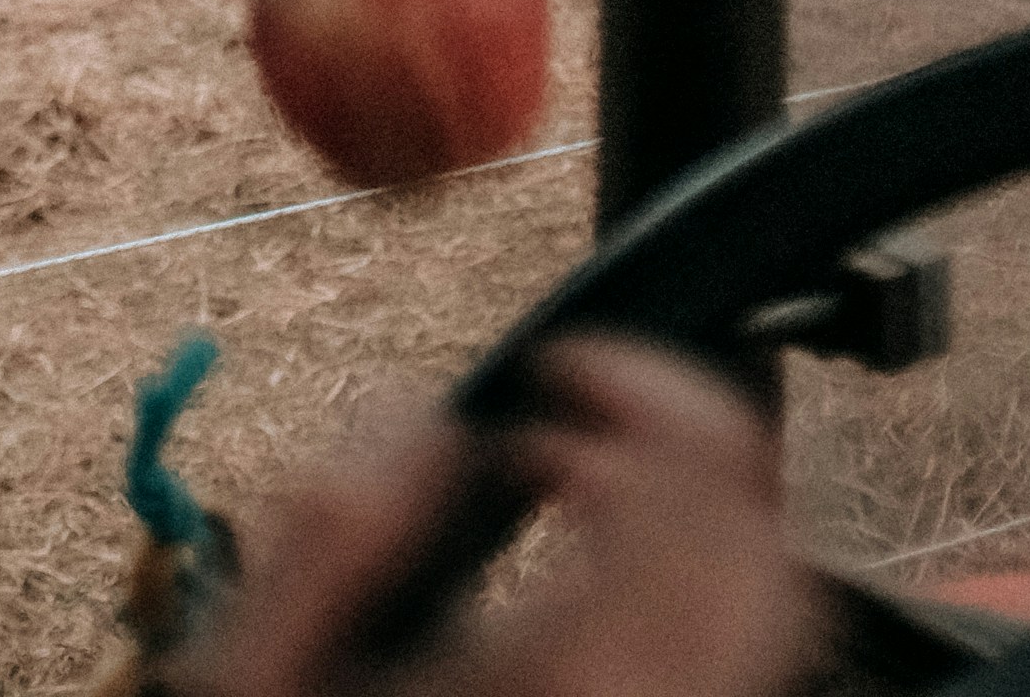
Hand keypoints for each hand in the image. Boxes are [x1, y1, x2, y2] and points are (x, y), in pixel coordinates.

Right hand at [175, 336, 818, 696]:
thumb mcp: (254, 686)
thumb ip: (330, 540)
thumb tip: (419, 422)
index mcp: (572, 693)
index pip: (700, 499)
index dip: (648, 391)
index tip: (562, 365)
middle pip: (769, 558)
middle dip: (690, 445)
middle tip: (583, 409)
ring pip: (775, 627)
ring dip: (693, 524)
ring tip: (574, 495)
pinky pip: (734, 681)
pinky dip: (689, 603)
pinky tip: (586, 597)